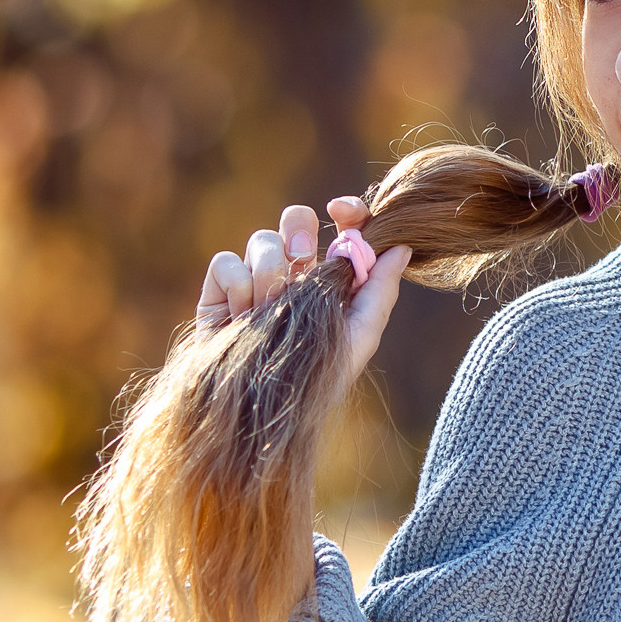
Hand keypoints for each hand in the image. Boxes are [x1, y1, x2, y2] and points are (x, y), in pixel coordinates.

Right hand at [194, 197, 409, 387]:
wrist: (260, 411)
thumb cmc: (316, 380)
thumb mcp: (359, 336)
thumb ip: (380, 290)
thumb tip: (402, 245)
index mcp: (328, 282)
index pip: (340, 230)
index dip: (345, 212)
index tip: (340, 210)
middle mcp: (292, 277)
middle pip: (295, 221)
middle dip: (298, 230)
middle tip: (302, 258)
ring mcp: (254, 282)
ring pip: (261, 240)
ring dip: (270, 270)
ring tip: (269, 309)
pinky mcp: (218, 294)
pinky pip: (226, 262)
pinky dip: (238, 285)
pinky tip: (244, 315)